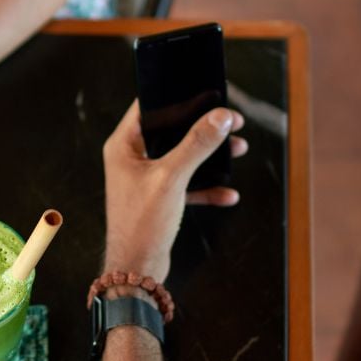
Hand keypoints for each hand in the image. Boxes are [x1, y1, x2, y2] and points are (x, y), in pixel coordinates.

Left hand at [102, 101, 246, 282]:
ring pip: (183, 156)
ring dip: (210, 155)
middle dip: (203, 127)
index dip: (175, 96)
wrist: (138, 268)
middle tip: (230, 121)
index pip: (148, 107)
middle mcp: (132, 159)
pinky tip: (228, 193)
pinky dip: (207, 186)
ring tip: (237, 149)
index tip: (203, 91)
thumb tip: (220, 117)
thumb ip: (197, 144)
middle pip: (171, 130)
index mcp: (124, 146)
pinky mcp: (159, 198)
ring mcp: (146, 179)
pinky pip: (187, 183)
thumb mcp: (172, 177)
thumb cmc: (141, 223)